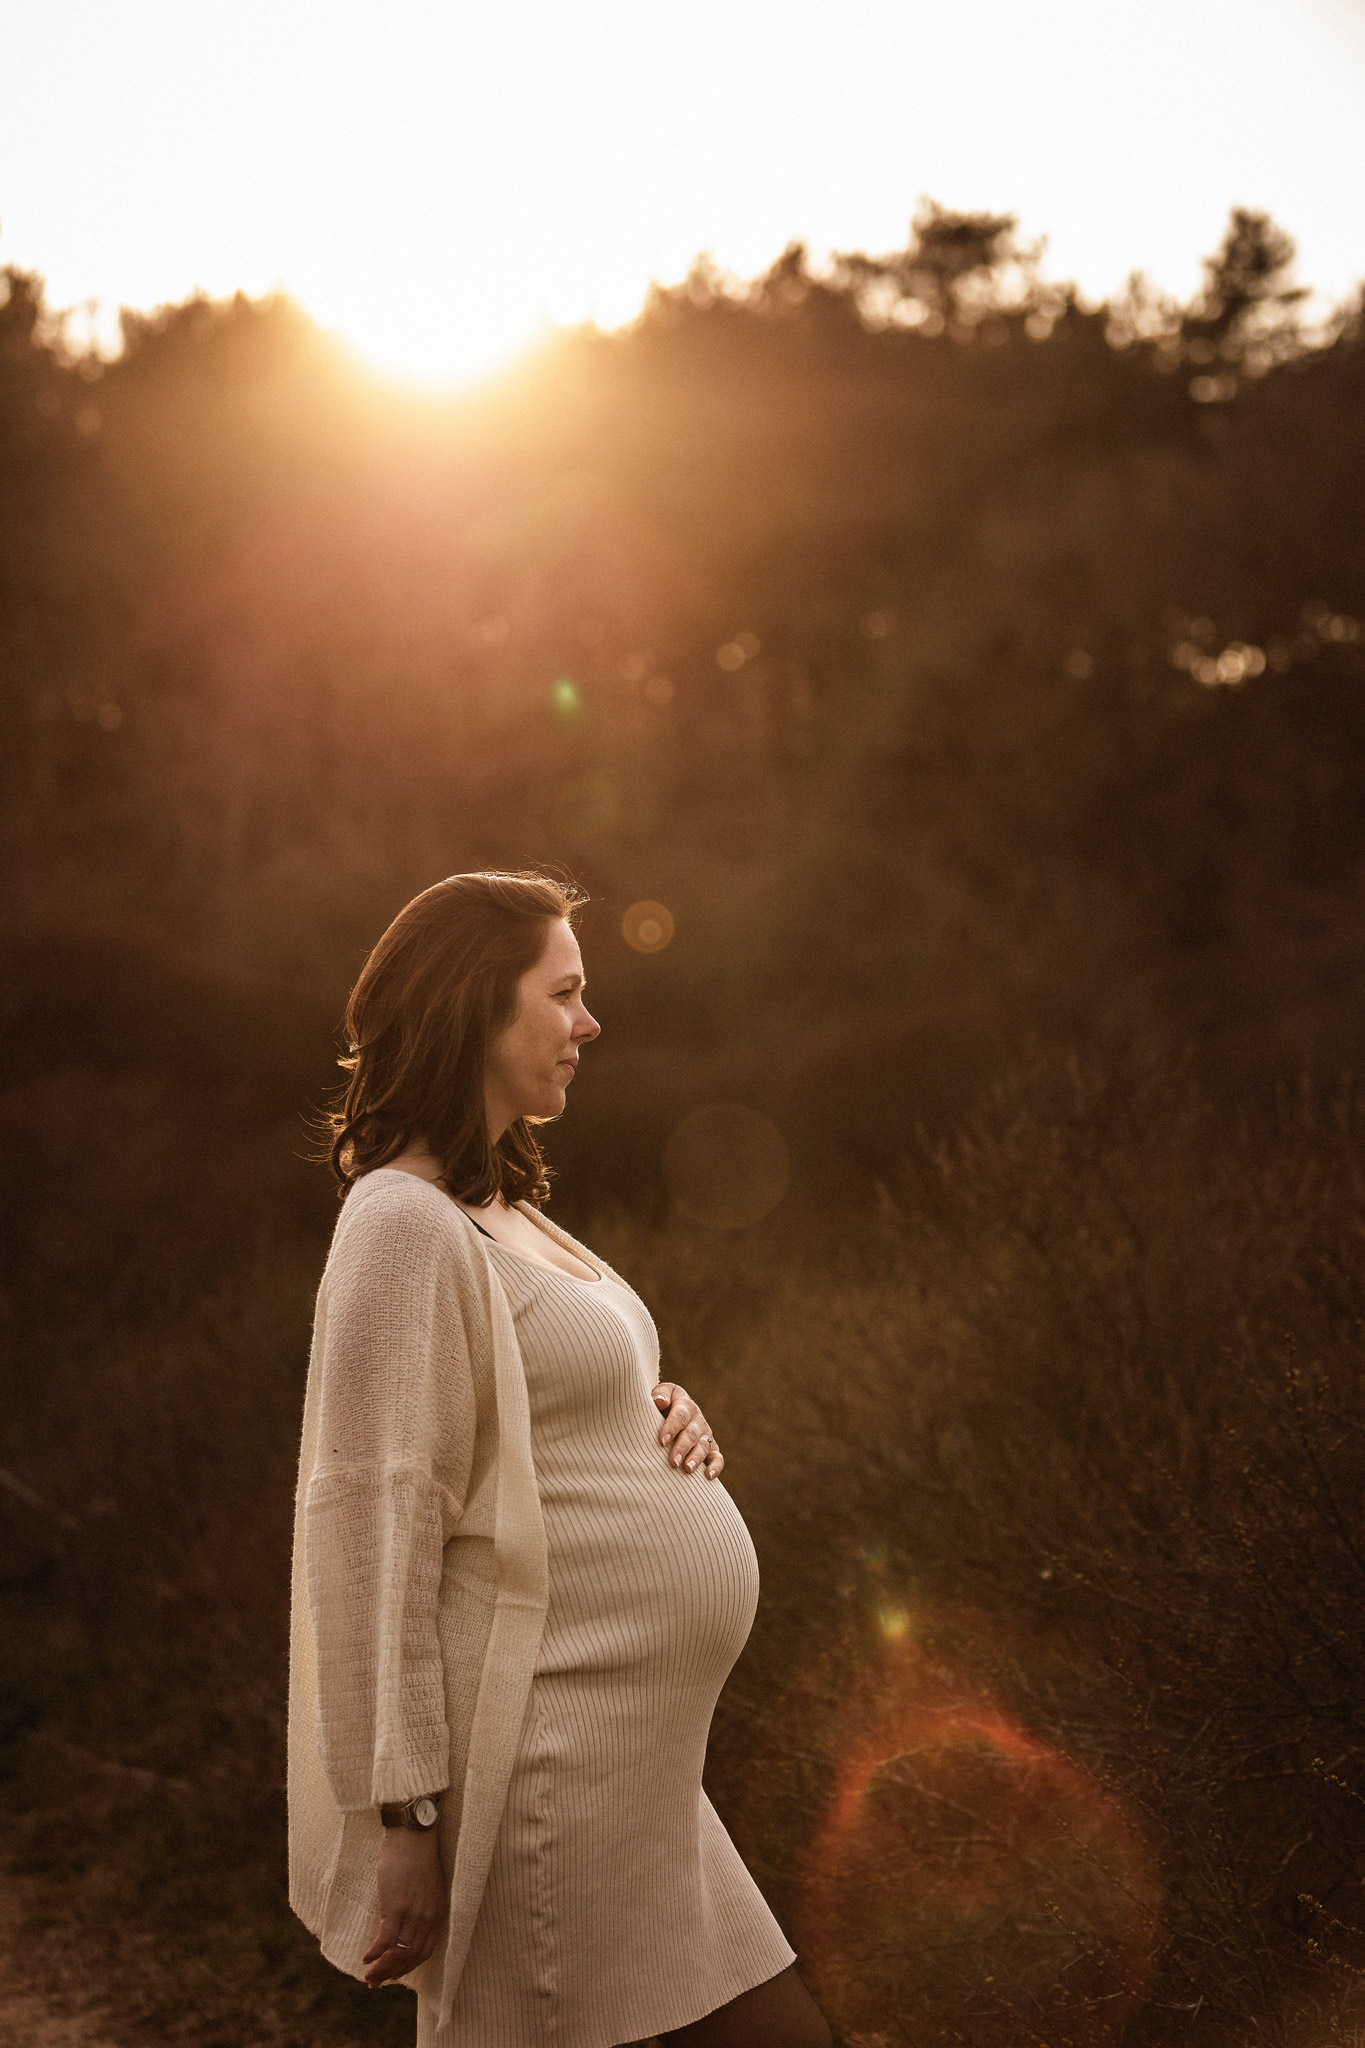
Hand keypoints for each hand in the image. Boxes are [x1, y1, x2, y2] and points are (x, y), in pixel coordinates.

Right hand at [363, 1825, 444, 1985]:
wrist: (413, 1835)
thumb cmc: (417, 1857)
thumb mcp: (427, 1887)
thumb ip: (421, 1907)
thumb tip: (405, 1923)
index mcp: (437, 1913)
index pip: (425, 1951)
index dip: (409, 1966)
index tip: (396, 1974)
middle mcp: (427, 1918)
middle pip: (410, 1956)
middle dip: (393, 1972)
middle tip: (377, 1982)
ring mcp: (412, 1914)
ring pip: (398, 1952)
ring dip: (382, 1968)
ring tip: (369, 1976)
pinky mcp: (396, 1907)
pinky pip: (385, 1939)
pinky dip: (375, 1952)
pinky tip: (366, 1957)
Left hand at [652, 1382, 723, 1479]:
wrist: (669, 1410)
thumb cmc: (658, 1405)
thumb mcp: (658, 1394)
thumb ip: (659, 1394)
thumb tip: (660, 1401)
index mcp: (684, 1404)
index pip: (680, 1415)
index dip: (671, 1427)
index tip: (662, 1441)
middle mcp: (697, 1419)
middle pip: (691, 1433)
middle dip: (682, 1447)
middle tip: (673, 1461)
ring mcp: (705, 1434)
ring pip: (703, 1446)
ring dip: (696, 1458)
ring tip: (687, 1469)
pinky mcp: (711, 1447)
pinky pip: (717, 1457)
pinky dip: (716, 1466)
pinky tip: (708, 1476)